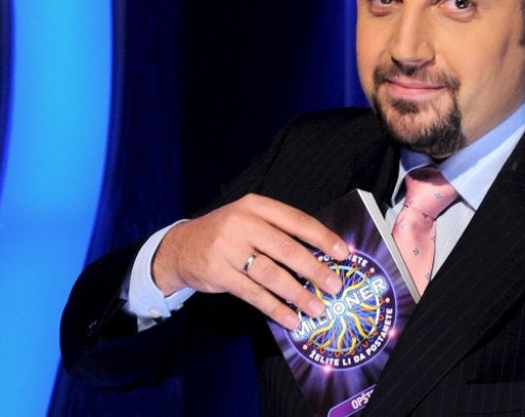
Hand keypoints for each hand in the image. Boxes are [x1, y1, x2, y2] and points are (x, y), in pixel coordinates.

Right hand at [152, 193, 348, 329]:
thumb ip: (280, 230)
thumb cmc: (227, 233)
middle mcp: (242, 224)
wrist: (181, 246)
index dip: (322, 237)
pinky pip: (253, 294)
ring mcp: (228, 249)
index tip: (343, 253)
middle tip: (335, 285)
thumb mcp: (250, 218)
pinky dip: (275, 308)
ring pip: (271, 274)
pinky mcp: (219, 273)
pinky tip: (291, 317)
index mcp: (256, 205)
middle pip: (286, 249)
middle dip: (314, 269)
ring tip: (318, 307)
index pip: (296, 220)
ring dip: (298, 294)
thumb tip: (322, 254)